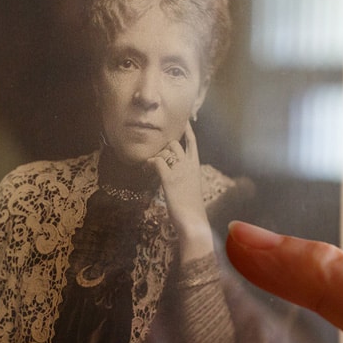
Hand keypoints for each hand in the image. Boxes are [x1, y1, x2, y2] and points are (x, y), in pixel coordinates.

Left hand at [149, 122, 211, 260]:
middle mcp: (189, 165)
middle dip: (162, 148)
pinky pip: (156, 162)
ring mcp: (179, 171)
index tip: (184, 121)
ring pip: (164, 151)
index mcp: (196, 167)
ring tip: (149, 166)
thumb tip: (174, 174)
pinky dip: (149, 163)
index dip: (187, 131)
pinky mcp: (169, 179)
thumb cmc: (191, 209)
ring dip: (154, 156)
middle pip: (173, 144)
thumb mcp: (191, 188)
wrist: (193, 221)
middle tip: (155, 159)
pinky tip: (146, 168)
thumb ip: (185, 178)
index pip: (192, 143)